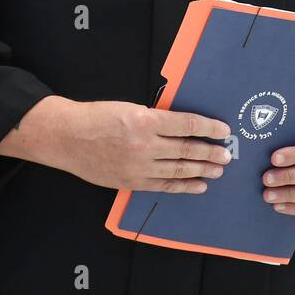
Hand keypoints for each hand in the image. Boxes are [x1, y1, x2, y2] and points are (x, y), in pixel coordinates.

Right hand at [5, 98, 231, 193]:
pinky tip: (199, 185)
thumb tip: (184, 127)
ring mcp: (138, 167)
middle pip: (186, 150)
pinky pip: (164, 186)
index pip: (186, 125)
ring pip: (178, 170)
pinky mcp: (132, 182)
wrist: (67, 138)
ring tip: (218, 169)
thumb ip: (156, 119)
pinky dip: (184, 186)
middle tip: (227, 155)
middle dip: (210, 152)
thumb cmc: (97, 117)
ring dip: (202, 170)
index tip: (224, 130)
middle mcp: (144, 145)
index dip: (209, 128)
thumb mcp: (129, 108)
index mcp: (145, 120)